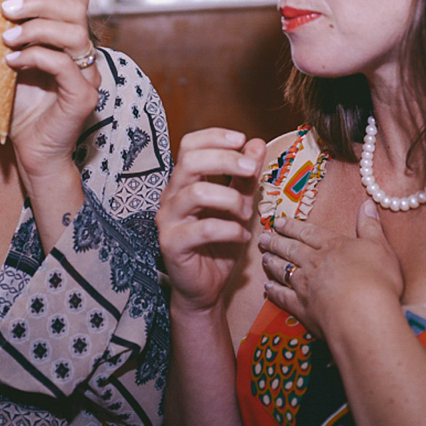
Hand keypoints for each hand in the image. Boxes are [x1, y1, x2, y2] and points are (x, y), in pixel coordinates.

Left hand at [0, 0, 98, 176]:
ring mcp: (87, 74)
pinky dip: (36, 57)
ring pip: (75, 33)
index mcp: (68, 40)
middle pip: (77, 8)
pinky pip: (64, 65)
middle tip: (5, 11)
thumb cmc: (19, 108)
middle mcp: (83, 53)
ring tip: (6, 39)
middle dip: (39, 3)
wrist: (31, 150)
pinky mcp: (83, 96)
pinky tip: (12, 63)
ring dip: (36, 29)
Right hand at [158, 128, 263, 312]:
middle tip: (251, 168)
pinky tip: (242, 236)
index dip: (214, 137)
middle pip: (191, 161)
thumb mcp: (238, 205)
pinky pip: (203, 229)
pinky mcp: (172, 244)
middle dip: (226, 160)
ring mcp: (168, 219)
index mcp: (184, 181)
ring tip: (246, 213)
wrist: (204, 288)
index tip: (242, 139)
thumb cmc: (217, 243)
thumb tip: (256, 144)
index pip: (190, 145)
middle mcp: (171, 196)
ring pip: (196, 193)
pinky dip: (230, 229)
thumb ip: (245, 177)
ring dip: (231, 199)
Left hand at [258, 201, 402, 338]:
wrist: (363, 314)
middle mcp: (314, 262)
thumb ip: (370, 226)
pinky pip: (283, 297)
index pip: (309, 232)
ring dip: (272, 262)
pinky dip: (274, 292)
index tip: (278, 222)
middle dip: (277, 241)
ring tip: (263, 257)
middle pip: (291, 249)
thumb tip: (367, 203)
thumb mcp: (379, 247)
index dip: (293, 226)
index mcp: (332, 246)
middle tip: (263, 237)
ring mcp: (305, 286)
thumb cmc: (376, 279)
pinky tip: (267, 288)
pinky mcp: (303, 308)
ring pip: (283, 270)